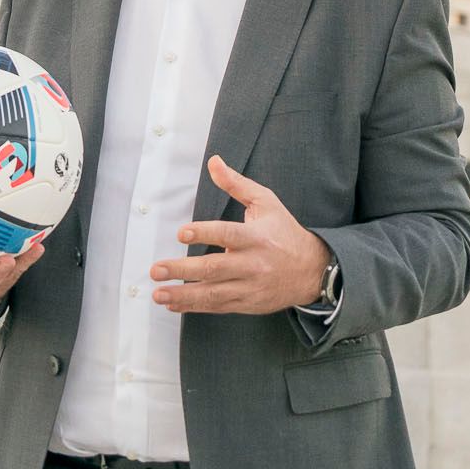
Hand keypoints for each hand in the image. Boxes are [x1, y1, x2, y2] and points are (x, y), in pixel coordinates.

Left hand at [150, 155, 329, 314]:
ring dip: (183, 295)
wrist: (312, 270)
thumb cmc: (284, 232)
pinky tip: (174, 304)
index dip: (204, 233)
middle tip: (157, 269)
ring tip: (158, 294)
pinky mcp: (247, 303)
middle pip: (215, 268)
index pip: (228, 234)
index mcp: (257, 237)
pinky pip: (218, 307)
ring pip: (213, 293)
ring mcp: (250, 287)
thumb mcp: (266, 202)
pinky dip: (195, 306)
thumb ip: (236, 184)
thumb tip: (213, 162)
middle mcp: (253, 264)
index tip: (181, 233)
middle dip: (183, 270)